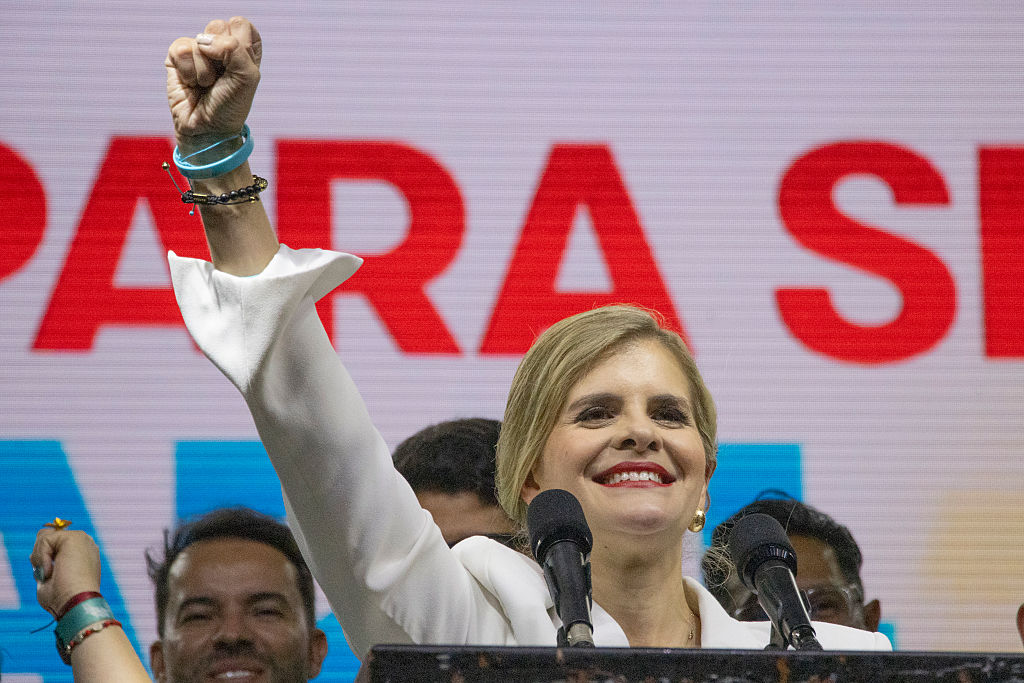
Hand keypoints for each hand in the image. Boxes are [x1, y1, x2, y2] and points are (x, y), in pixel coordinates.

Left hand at [31, 528, 101, 616]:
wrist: (75, 603)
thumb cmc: (63, 599)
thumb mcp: (49, 580)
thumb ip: (44, 566)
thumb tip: (33, 556)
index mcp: (81, 554)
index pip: (54, 545)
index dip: (43, 558)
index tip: (48, 576)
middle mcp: (84, 544)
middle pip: (48, 536)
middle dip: (40, 554)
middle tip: (47, 574)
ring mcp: (81, 539)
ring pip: (45, 536)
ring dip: (39, 556)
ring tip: (49, 573)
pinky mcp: (74, 537)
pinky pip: (45, 539)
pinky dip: (41, 557)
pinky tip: (51, 570)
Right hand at [165, 17, 261, 153]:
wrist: (208, 129)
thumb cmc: (231, 105)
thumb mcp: (248, 77)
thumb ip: (234, 49)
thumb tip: (203, 41)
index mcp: (242, 47)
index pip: (241, 25)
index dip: (241, 47)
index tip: (240, 70)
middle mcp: (220, 46)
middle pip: (219, 25)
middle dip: (222, 56)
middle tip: (222, 77)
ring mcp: (197, 50)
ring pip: (201, 40)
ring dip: (206, 69)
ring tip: (206, 85)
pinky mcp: (176, 57)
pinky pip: (181, 48)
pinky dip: (189, 70)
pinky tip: (191, 83)